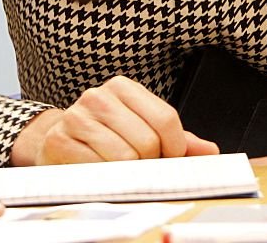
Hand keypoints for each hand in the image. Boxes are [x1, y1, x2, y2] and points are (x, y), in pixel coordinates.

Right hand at [10, 76, 218, 164]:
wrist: (56, 141)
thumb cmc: (104, 137)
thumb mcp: (141, 130)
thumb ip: (176, 140)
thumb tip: (210, 152)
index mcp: (124, 87)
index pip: (166, 119)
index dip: (174, 149)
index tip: (168, 159)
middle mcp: (99, 96)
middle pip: (147, 142)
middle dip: (149, 165)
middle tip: (138, 168)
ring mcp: (77, 116)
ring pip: (125, 158)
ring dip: (127, 175)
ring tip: (118, 170)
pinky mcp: (59, 141)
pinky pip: (98, 170)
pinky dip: (105, 179)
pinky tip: (99, 174)